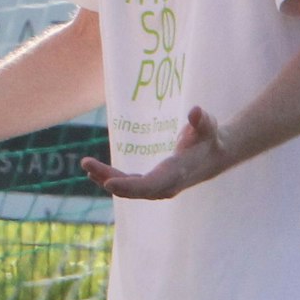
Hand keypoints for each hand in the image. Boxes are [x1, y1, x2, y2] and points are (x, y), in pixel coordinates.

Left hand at [80, 105, 229, 199]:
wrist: (214, 156)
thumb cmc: (208, 138)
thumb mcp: (207, 126)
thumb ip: (201, 120)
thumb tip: (196, 111)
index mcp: (177, 173)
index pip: (151, 184)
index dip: (130, 186)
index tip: (109, 183)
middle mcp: (166, 185)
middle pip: (133, 188)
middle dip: (108, 177)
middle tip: (85, 163)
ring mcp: (159, 188)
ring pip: (128, 188)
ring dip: (105, 178)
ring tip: (86, 165)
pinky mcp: (153, 185)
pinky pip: (129, 186)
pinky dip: (112, 179)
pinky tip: (94, 174)